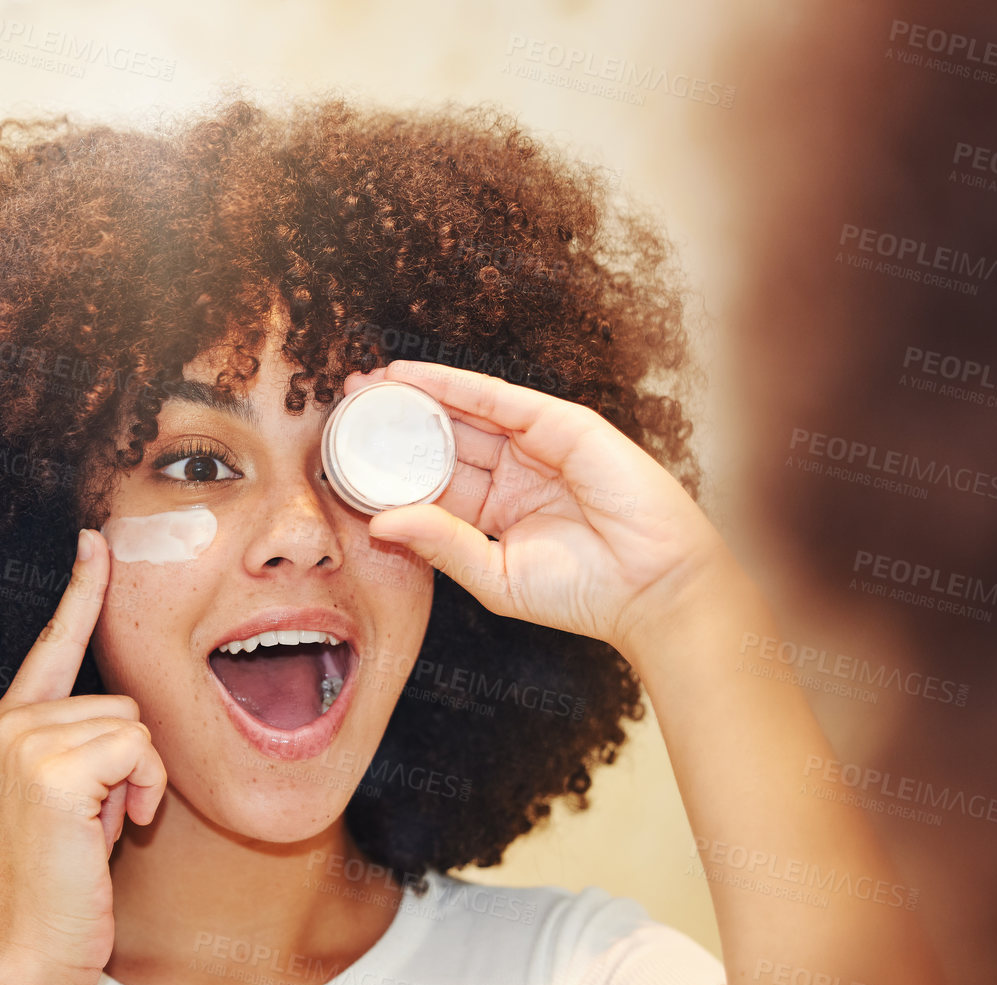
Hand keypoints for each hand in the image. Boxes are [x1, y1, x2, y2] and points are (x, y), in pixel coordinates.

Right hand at [0, 529, 168, 983]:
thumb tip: (132, 713)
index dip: (81, 589)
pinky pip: (141, 749)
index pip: (55, 642)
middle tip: (103, 816)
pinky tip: (111, 831)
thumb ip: (90, 745)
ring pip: (138, 723)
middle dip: (138, 759)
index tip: (96, 539)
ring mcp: (24, 742)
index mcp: (12, 724)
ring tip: (102, 827)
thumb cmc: (68, 878)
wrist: (40, 949)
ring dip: (144, 780)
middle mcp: (9, 723)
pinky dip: (146, 791)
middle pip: (127, 695)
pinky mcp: (50, 769)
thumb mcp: (79, 797)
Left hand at [347, 360, 724, 658]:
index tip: (342, 455)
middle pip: (442, 440)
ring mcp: (538, 448)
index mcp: (497, 513)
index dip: (388, 467)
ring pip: (464, 413)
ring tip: (365, 384)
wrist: (654, 589)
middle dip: (394, 422)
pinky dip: (455, 385)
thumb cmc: (585, 595)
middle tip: (343, 404)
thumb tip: (378, 522)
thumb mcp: (494, 576)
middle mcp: (514, 475)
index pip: (433, 482)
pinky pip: (499, 400)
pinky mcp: (562, 426)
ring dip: (414, 395)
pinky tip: (411, 376)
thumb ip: (439, 544)